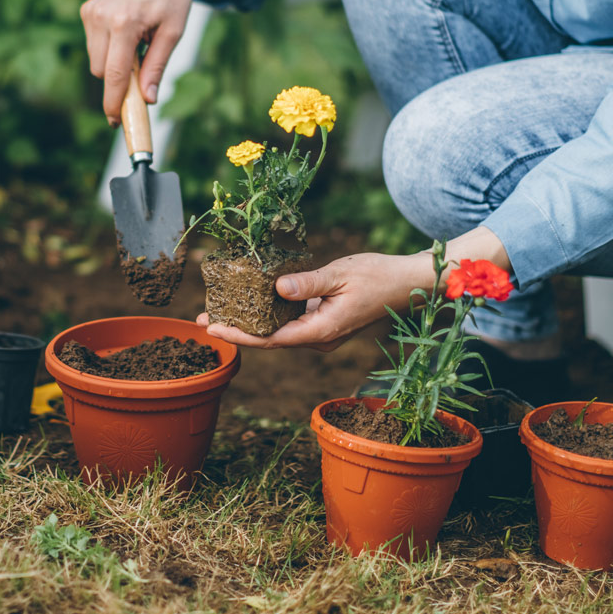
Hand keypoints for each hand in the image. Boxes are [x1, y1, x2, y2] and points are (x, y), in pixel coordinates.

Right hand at [80, 0, 224, 123]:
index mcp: (124, 22)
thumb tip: (148, 99)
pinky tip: (127, 33)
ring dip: (114, 63)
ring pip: (96, 60)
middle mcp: (102, 16)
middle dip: (118, 80)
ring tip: (138, 44)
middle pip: (101, 71)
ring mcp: (91, 11)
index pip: (113, 74)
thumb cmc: (173, 0)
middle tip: (141, 74)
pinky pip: (94, 46)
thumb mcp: (173, 34)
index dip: (113, 101)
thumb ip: (157, 67)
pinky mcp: (87, 9)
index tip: (115, 120)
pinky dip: (109, 49)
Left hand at [197, 251, 434, 351]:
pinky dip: (268, 313)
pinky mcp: (324, 321)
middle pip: (269, 338)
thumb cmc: (379, 277)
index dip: (239, 335)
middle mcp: (319, 338)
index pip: (270, 339)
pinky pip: (290, 322)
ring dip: (250, 322)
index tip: (212, 328)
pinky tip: (252, 300)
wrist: (409, 283)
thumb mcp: (341, 274)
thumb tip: (277, 287)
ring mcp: (322, 332)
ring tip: (219, 309)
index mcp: (321, 331)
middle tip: (203, 317)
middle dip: (236, 329)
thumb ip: (308, 283)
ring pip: (279, 331)